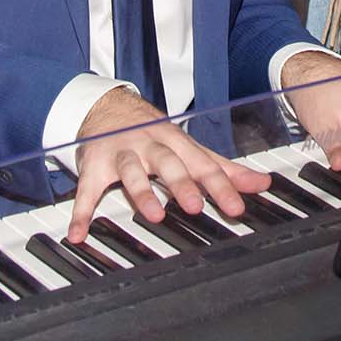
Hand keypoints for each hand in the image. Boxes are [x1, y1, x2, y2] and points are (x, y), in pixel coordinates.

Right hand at [65, 86, 269, 244]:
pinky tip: (78, 234)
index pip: (202, 164)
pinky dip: (81, 213)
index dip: (220, 186)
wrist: (107, 107)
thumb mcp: (189, 147)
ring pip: (131, 171)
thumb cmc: (154, 134)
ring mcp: (120, 154)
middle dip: (181, 184)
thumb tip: (261, 183)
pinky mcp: (93, 167)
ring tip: (153, 214)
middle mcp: (150, 146)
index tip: (235, 207)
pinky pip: (86, 191)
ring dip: (141, 192)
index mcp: (177, 143)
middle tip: (195, 206)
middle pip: (168, 163)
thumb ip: (223, 168)